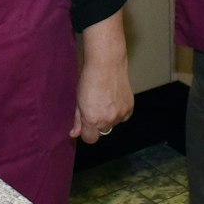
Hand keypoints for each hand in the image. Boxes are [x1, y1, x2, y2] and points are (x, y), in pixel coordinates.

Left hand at [70, 18, 132, 143]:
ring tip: (106, 99)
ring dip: (109, 117)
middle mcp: (108, 121)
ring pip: (113, 124)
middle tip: (95, 106)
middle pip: (102, 131)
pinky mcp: (130, 108)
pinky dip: (119, 111)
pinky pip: (123, 117)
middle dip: (98, 123)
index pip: (90, 139)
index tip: (85, 123)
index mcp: (92, 120)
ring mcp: (120, 115)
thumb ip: (78, 120)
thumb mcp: (79, 101)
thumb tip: (74, 134)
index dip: (87, 132)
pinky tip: (114, 99)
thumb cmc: (89, 80)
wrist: (107, 64)